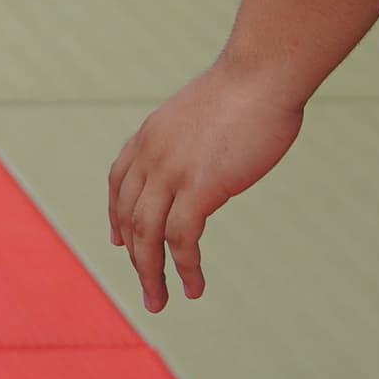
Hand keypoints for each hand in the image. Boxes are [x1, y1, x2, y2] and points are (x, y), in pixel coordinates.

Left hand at [108, 60, 305, 311]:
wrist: (261, 76)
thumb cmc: (246, 92)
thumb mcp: (202, 114)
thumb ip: (191, 140)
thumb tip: (203, 158)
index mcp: (149, 135)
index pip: (119, 183)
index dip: (117, 216)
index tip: (119, 241)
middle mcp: (150, 155)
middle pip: (130, 216)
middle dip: (136, 258)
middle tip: (149, 291)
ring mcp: (171, 171)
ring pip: (147, 235)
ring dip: (151, 274)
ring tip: (160, 301)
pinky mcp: (199, 187)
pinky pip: (181, 239)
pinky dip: (185, 268)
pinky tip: (194, 286)